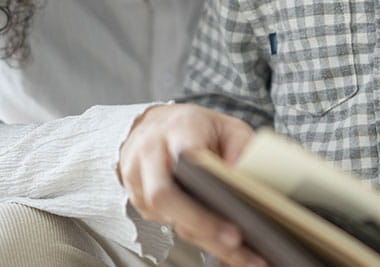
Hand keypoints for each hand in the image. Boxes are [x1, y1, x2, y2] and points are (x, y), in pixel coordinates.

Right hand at [118, 104, 263, 266]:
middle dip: (200, 222)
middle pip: (164, 195)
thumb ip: (241, 146)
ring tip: (240, 255)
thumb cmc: (194, 127)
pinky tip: (221, 247)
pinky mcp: (137, 198)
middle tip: (234, 240)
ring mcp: (137, 177)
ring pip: (165, 216)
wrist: (154, 125)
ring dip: (202, 239)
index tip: (225, 198)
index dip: (201, 180)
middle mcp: (150, 152)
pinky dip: (194, 236)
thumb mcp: (226, 126)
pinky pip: (164, 223)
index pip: (183, 155)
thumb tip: (242, 177)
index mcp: (177, 128)